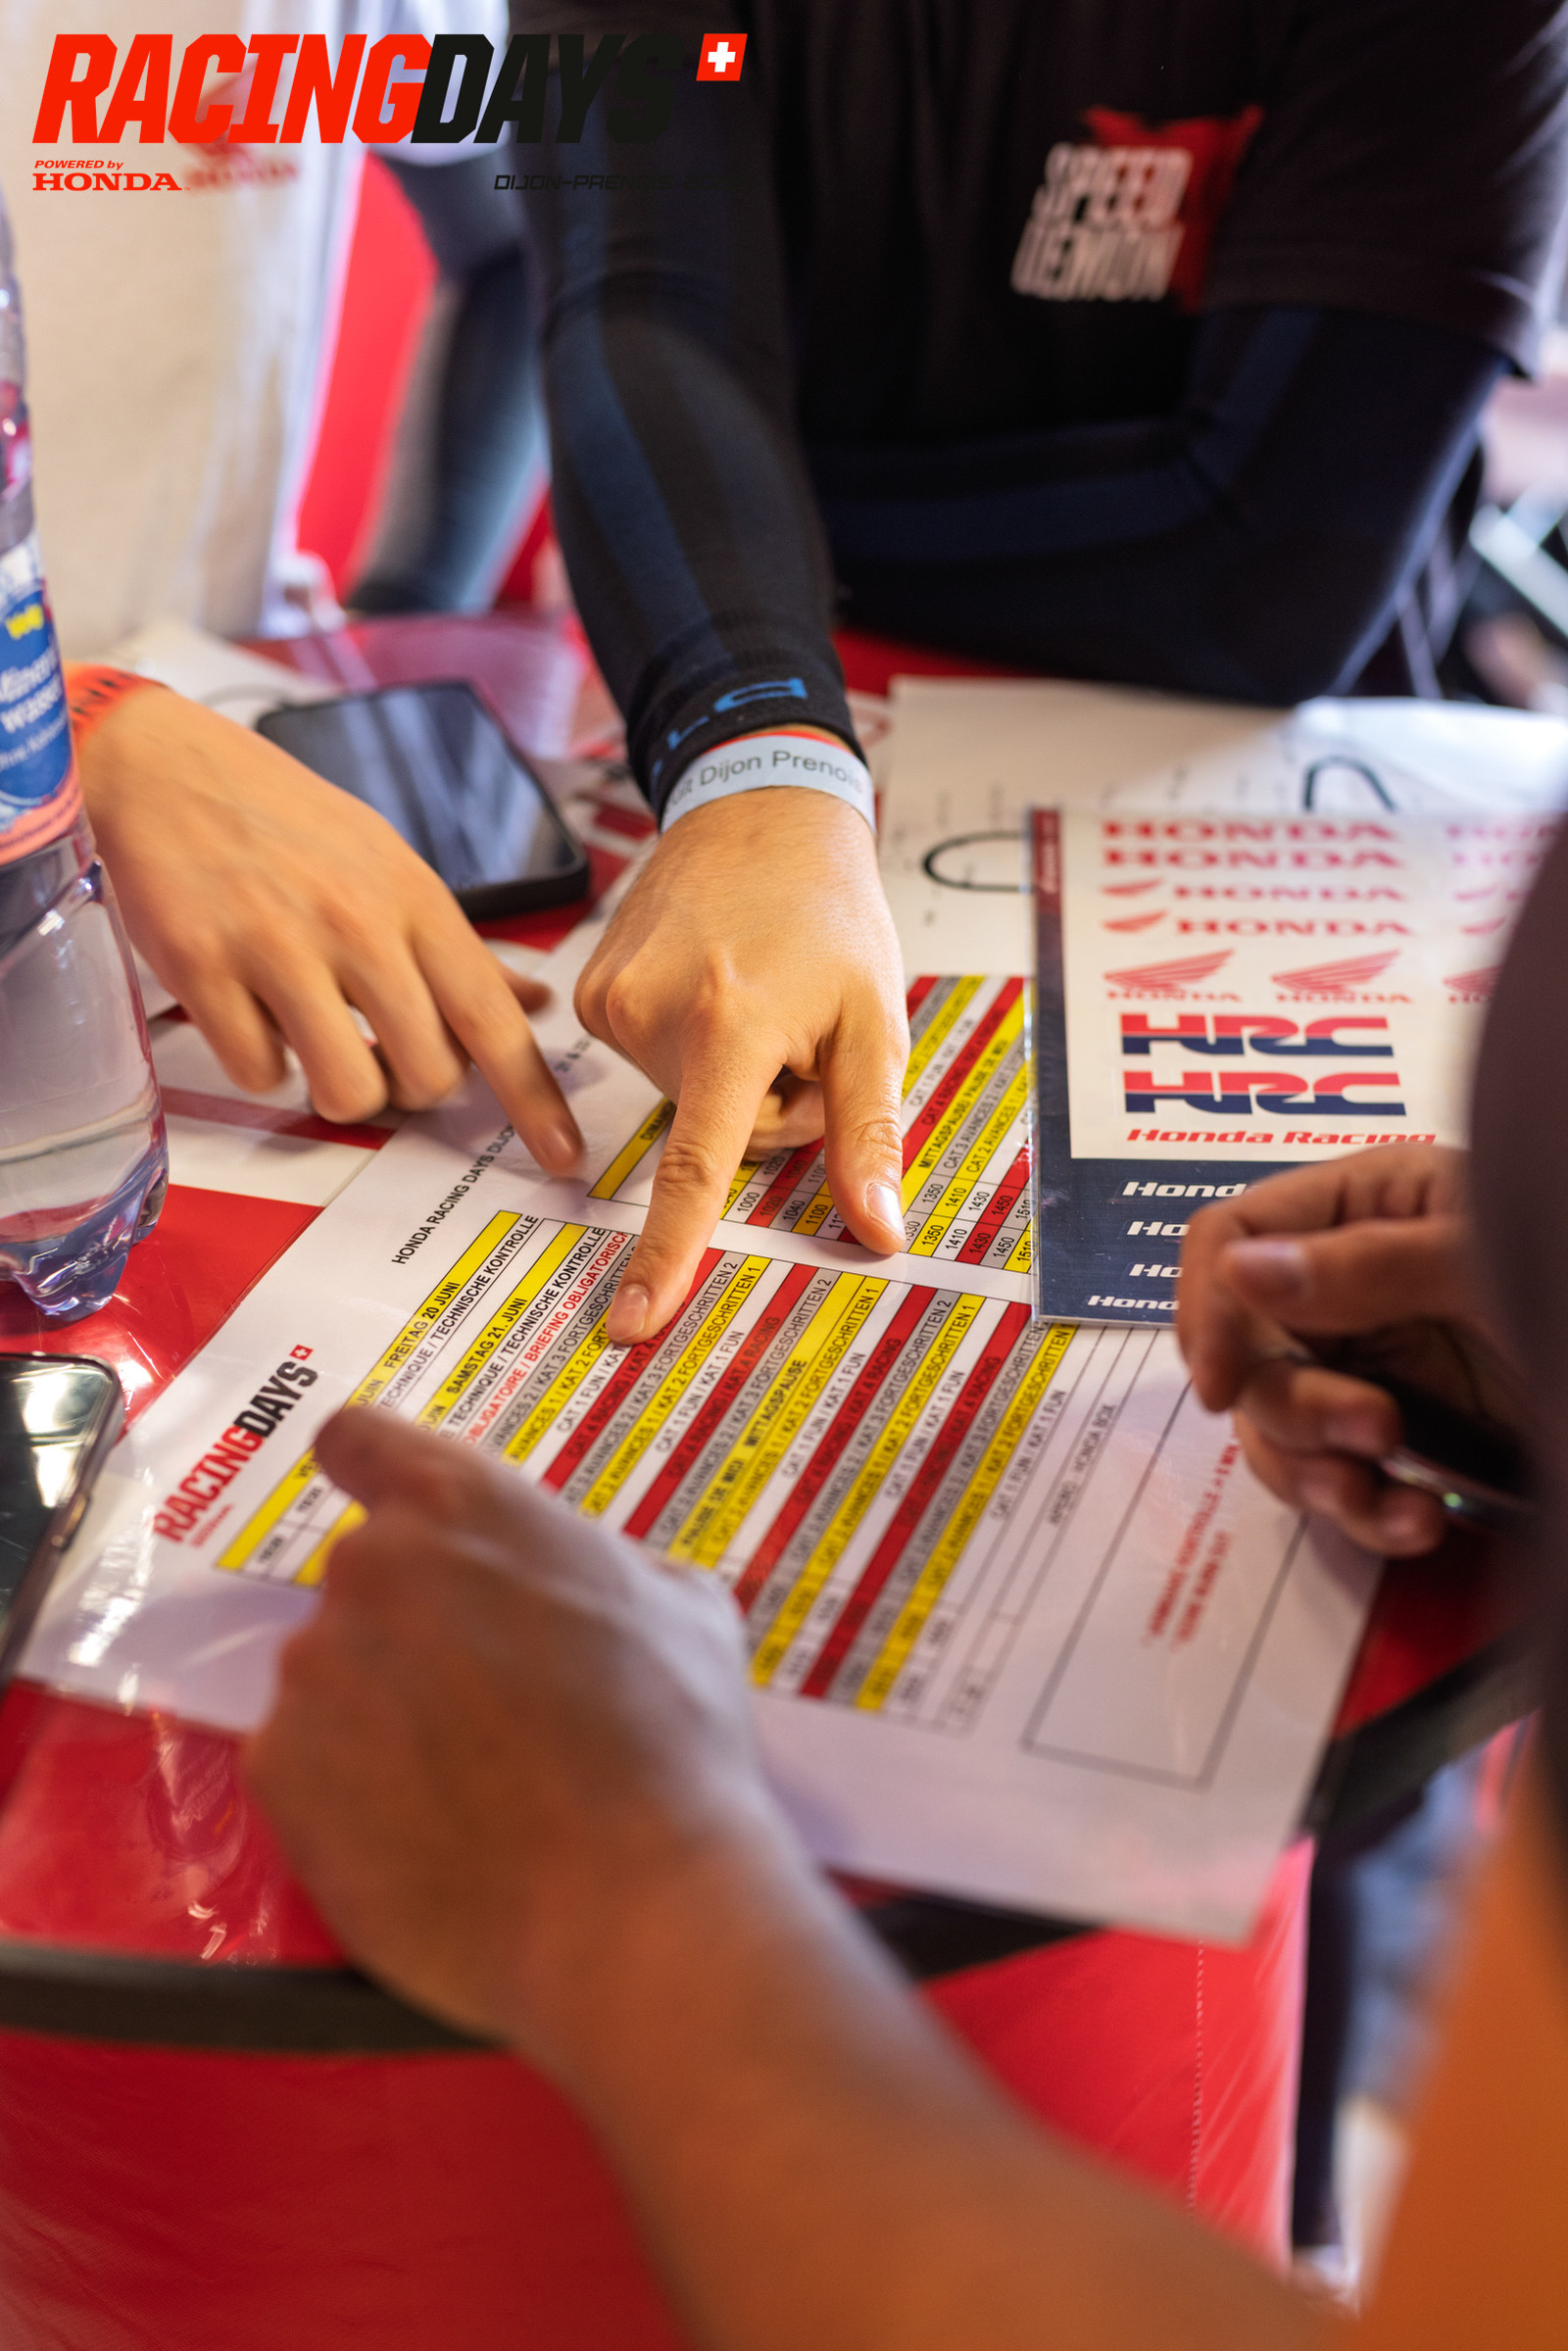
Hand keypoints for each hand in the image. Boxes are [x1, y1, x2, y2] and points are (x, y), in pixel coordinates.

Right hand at [78, 685, 580, 1169]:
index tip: (562, 1155)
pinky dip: (260, 1063)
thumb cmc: (291, 825)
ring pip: (348, 1092)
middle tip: (378, 1052)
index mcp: (415, 901)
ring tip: (316, 1041)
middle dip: (409, 1089)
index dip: (535, 1099)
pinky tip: (252, 1013)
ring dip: (338, 1089)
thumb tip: (535, 1006)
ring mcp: (278, 947)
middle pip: (427, 1077)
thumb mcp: (391, 869)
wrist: (170, 768)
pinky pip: (260, 1074)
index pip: (494, 1021)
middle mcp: (357, 924)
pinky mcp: (204, 968)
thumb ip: (462, 950)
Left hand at [245, 1407, 776, 2054]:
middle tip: (485, 1700)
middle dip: (413, 1626)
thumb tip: (585, 1580)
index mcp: (459, 1505)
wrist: (629, 1905)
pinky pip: (307, 1764)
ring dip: (382, 1712)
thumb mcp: (683, 1606)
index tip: (391, 1510)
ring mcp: (313, 1673)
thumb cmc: (674, 1742)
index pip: (358, 1440)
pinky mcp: (281, 1775)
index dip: (373, 1473)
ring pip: (335, 1676)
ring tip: (468, 1785)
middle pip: (363, 1579)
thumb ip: (604, 1564)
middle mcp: (368, 1571)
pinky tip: (429, 1831)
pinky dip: (351, 1792)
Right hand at [575, 783, 908, 1341]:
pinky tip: (714, 983)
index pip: (697, 1167)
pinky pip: (652, 1061)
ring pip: (684, 1101)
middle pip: (715, 1134)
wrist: (760, 805)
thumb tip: (879, 1234)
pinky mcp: (592, 991)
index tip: (633, 1320)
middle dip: (768, 1107)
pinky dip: (692, 1045)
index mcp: (730, 1023)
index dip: (668, 1254)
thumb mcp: (874, 1020)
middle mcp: (654, 1012)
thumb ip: (869, 1133)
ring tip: (756, 995)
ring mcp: (611, 1000)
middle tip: (799, 1032)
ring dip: (730, 1074)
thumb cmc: (830, 911)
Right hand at [1177, 1144, 1516, 1553]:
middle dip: (1296, 1405)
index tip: (1224, 1383)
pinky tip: (1416, 1522)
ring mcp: (1374, 1362)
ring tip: (1390, 1496)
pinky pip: (1330, 1480)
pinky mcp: (1400, 1438)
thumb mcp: (1488, 1268)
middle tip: (1373, 1429)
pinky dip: (1361, 1513)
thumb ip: (1369, 1267)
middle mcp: (1352, 1283)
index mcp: (1367, 1205)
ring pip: (1275, 1426)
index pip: (1231, 1240)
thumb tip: (1246, 1267)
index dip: (1210, 1308)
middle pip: (1243, 1348)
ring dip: (1320, 1474)